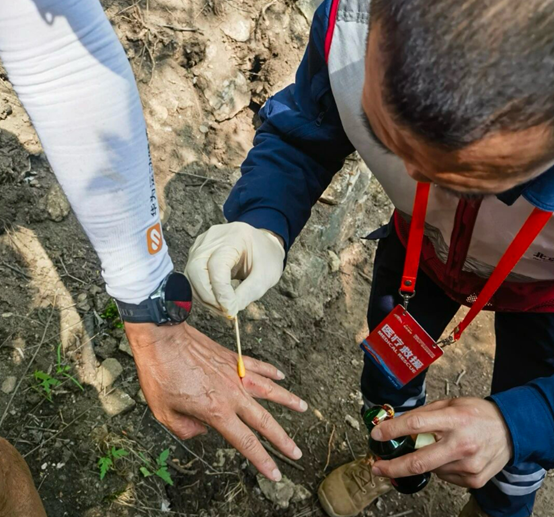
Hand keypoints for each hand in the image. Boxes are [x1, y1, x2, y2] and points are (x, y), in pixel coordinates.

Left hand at [125, 321, 306, 480]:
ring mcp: (235, 374)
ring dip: (288, 400)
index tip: (275, 473)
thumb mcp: (164, 412)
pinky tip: (280, 375)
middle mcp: (232, 394)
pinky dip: (271, 371)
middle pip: (264, 421)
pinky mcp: (233, 358)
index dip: (262, 460)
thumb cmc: (161, 375)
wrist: (164, 340)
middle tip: (296, 451)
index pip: (245, 442)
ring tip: (303, 407)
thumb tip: (201, 430)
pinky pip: (258, 366)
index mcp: (216, 412)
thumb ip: (185, 429)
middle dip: (282, 439)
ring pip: (269, 390)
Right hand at [185, 222, 284, 317]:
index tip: (231, 310)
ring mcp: (202, 243)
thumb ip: (247, 293)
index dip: (221, 292)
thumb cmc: (266, 258)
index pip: (217, 266)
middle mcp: (213, 236)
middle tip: (225, 311)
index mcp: (235, 237)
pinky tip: (218, 298)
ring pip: (191, 274)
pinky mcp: (197, 251)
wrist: (264, 245)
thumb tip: (228, 310)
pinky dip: (203, 291)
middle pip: (196, 269)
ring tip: (223, 306)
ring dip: (205, 296)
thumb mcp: (265, 277)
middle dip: (208, 296)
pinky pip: (193, 275)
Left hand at [370, 398, 512, 488]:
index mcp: (453, 419)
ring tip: (435, 447)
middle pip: (419, 462)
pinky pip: (445, 477)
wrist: (511, 430)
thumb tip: (394, 423)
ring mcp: (469, 465)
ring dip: (423, 461)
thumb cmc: (476, 414)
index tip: (376, 434)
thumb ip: (423, 414)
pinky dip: (439, 468)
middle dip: (393, 467)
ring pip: (431, 469)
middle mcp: (461, 444)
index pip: (416, 424)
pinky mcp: (474, 480)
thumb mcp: (449, 403)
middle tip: (377, 467)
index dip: (392, 430)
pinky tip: (450, 456)